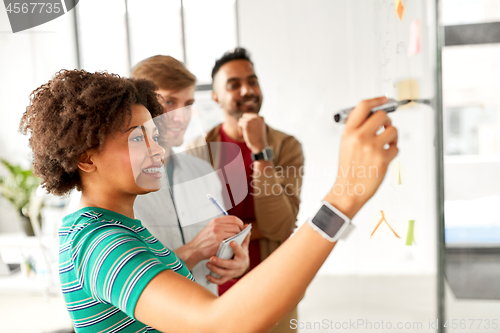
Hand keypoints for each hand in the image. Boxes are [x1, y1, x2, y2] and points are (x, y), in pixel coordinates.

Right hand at [187, 216, 243, 262]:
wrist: (195, 249)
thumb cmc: (204, 239)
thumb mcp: (210, 227)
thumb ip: (222, 224)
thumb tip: (236, 223)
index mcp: (216, 220)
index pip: (234, 218)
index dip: (240, 223)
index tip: (241, 227)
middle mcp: (217, 226)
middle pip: (236, 226)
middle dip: (240, 231)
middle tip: (240, 236)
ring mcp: (218, 234)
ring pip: (235, 234)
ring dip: (238, 238)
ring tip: (236, 240)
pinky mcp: (219, 243)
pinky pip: (232, 241)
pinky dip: (234, 243)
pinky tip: (232, 245)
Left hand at [206, 228, 250, 284]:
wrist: (241, 267)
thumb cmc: (241, 253)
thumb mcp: (244, 246)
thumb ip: (243, 237)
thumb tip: (245, 225)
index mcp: (242, 255)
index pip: (240, 252)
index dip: (236, 247)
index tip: (231, 242)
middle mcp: (238, 265)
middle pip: (229, 265)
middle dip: (220, 262)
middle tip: (212, 258)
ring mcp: (232, 272)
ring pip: (223, 273)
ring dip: (214, 269)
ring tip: (208, 263)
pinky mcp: (227, 278)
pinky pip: (220, 281)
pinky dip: (213, 280)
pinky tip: (207, 276)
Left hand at [237, 113, 267, 153]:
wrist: (260, 145)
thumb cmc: (258, 138)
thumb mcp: (259, 128)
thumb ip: (255, 122)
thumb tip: (246, 116)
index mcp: (260, 117)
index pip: (249, 115)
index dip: (247, 122)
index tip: (249, 129)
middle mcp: (256, 117)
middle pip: (244, 116)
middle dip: (243, 123)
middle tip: (245, 131)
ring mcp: (251, 120)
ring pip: (241, 120)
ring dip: (241, 127)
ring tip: (244, 134)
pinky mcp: (247, 124)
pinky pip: (239, 124)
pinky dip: (239, 130)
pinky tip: (242, 135)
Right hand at [326, 96, 397, 217]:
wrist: (348, 189)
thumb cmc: (348, 169)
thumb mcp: (346, 144)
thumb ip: (357, 129)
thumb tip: (373, 115)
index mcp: (349, 132)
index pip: (363, 107)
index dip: (376, 100)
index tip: (384, 99)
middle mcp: (360, 137)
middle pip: (381, 115)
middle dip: (386, 120)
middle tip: (385, 126)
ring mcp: (372, 148)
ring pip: (393, 130)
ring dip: (392, 136)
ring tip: (385, 144)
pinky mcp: (383, 158)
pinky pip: (396, 147)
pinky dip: (393, 151)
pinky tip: (384, 157)